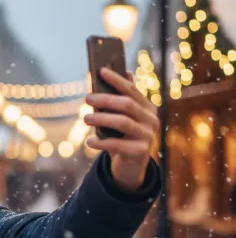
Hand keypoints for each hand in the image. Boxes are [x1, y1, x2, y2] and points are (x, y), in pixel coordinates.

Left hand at [84, 68, 159, 191]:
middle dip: (105, 100)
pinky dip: (101, 142)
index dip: (116, 80)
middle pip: (127, 104)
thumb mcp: (122, 118)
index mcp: (147, 108)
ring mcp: (148, 136)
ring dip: (101, 119)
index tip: (101, 71)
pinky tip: (89, 141)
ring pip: (123, 122)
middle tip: (87, 99)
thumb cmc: (123, 137)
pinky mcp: (140, 152)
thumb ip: (121, 100)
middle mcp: (151, 120)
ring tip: (85, 118)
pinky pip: (117, 145)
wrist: (131, 166)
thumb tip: (123, 73)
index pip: (131, 90)